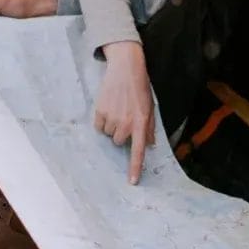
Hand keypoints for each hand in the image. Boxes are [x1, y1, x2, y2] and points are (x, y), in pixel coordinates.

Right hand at [95, 41, 155, 182]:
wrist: (126, 68)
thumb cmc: (140, 87)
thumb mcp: (150, 107)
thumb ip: (150, 127)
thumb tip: (149, 145)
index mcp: (141, 122)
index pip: (139, 150)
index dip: (135, 166)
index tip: (132, 181)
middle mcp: (127, 122)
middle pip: (120, 141)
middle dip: (122, 133)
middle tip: (125, 117)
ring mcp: (112, 117)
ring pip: (109, 134)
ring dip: (112, 126)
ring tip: (117, 109)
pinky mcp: (100, 111)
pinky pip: (99, 126)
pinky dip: (102, 120)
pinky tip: (108, 107)